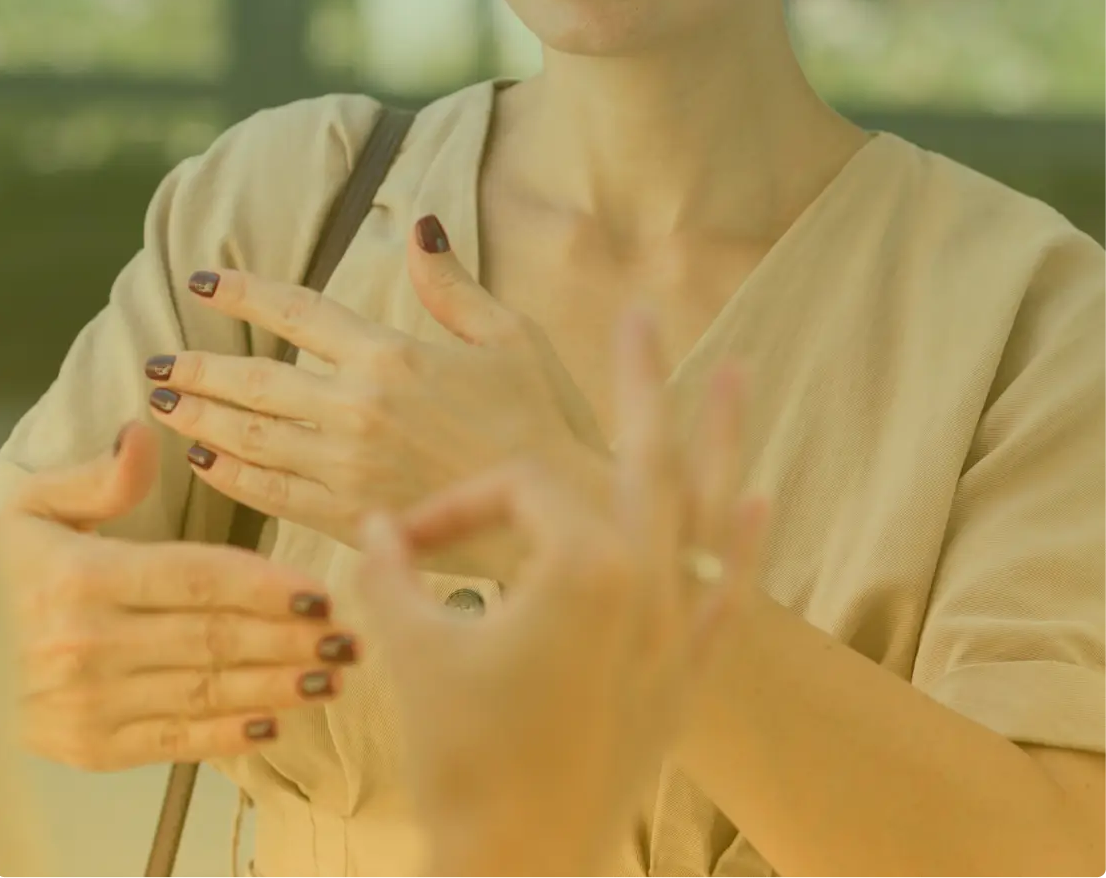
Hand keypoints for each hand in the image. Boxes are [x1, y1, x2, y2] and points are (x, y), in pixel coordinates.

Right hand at [0, 424, 359, 770]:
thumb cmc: (8, 570)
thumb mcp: (32, 506)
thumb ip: (97, 476)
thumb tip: (145, 434)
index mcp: (81, 579)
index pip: (196, 579)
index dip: (265, 584)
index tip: (320, 589)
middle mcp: (84, 646)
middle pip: (212, 638)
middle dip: (290, 639)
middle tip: (349, 636)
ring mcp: (85, 705)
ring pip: (204, 691)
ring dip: (277, 686)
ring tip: (332, 675)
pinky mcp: (88, 748)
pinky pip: (173, 742)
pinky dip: (228, 735)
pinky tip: (277, 720)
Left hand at [146, 217, 608, 578]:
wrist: (560, 514)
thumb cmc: (542, 417)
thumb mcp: (509, 335)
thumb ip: (452, 284)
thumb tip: (419, 224)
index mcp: (394, 356)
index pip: (299, 312)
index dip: (244, 291)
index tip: (202, 278)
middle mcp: (358, 410)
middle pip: (256, 381)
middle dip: (200, 367)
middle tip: (156, 360)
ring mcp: (349, 469)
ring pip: (252, 438)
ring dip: (201, 417)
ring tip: (161, 402)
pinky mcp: (351, 519)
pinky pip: (271, 495)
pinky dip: (231, 476)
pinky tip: (203, 462)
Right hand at [355, 305, 768, 877]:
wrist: (514, 869)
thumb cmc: (461, 758)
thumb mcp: (409, 648)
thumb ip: (387, 572)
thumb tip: (371, 526)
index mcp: (580, 565)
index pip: (514, 495)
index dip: (454, 508)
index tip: (403, 546)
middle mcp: (643, 582)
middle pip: (642, 457)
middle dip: (639, 379)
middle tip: (642, 312)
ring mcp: (673, 626)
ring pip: (701, 511)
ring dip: (717, 440)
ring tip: (735, 372)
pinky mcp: (684, 672)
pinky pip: (726, 594)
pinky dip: (744, 545)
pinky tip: (763, 498)